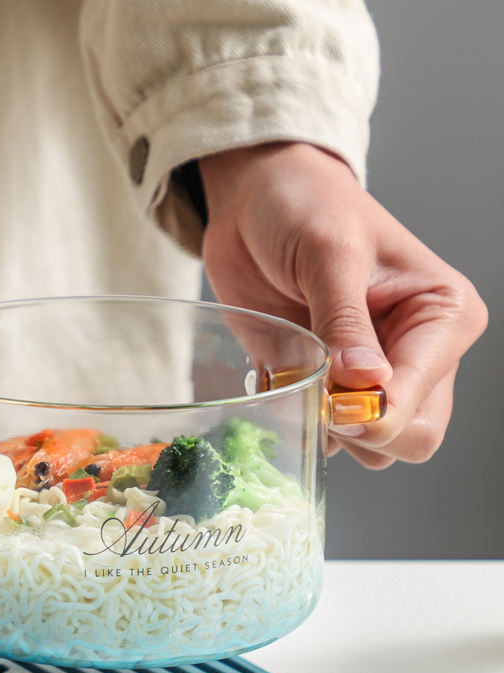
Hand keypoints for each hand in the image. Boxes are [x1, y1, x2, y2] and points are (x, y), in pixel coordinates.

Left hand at [199, 143, 487, 467]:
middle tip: (313, 391)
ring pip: (370, 446)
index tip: (329, 398)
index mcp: (441, 318)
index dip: (374, 413)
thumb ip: (345, 321)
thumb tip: (366, 385)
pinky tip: (278, 383)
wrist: (256, 201)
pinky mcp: (327, 382)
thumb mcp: (329, 252)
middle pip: (410, 437)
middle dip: (359, 429)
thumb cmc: (304, 207)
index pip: (421, 400)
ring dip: (328, 430)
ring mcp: (371, 375)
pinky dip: (299, 423)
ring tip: (296, 378)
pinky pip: (323, 434)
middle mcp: (416, 355)